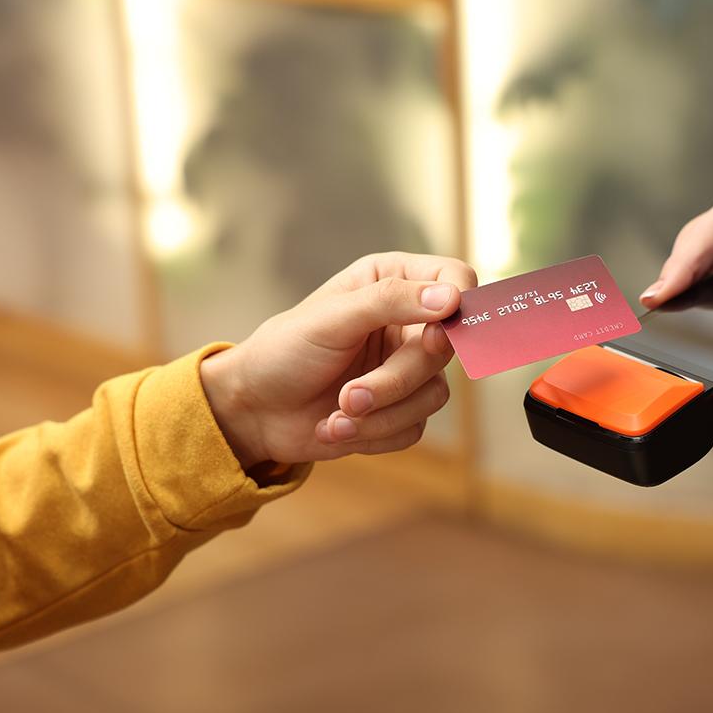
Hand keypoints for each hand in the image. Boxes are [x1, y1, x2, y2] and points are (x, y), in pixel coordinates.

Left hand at [199, 252, 476, 468]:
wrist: (254, 410)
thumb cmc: (284, 351)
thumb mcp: (331, 317)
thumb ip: (391, 300)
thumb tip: (451, 297)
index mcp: (394, 282)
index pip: (455, 278)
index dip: (458, 305)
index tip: (432, 336)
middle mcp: (408, 322)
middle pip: (443, 349)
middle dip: (394, 381)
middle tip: (351, 395)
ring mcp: (408, 368)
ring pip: (434, 394)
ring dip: (380, 413)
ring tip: (337, 415)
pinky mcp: (402, 411)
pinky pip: (415, 427)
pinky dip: (374, 434)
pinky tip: (336, 427)